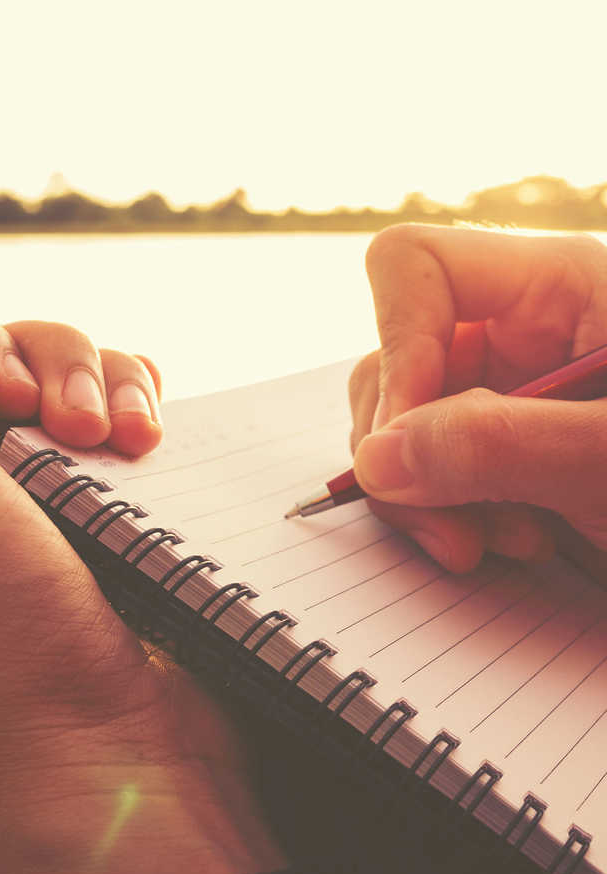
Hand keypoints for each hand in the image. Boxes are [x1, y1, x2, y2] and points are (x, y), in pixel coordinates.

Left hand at [0, 257, 285, 873]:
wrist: (118, 763)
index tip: (10, 399)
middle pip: (3, 356)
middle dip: (50, 368)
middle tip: (80, 434)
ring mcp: (41, 505)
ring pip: (73, 380)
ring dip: (106, 384)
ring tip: (130, 445)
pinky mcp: (116, 520)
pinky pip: (127, 422)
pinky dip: (143, 410)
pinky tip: (154, 443)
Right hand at [348, 224, 606, 577]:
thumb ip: (501, 447)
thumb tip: (375, 459)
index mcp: (563, 286)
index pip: (415, 267)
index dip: (397, 345)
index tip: (410, 439)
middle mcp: (527, 329)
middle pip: (396, 354)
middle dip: (408, 446)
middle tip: (454, 525)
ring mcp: (516, 390)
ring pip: (405, 419)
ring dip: (428, 491)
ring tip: (501, 542)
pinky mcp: (515, 446)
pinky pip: (434, 464)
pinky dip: (448, 509)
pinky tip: (506, 541)